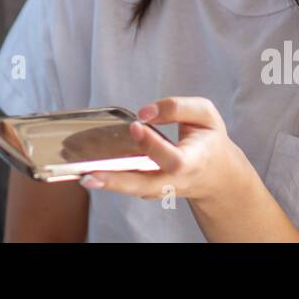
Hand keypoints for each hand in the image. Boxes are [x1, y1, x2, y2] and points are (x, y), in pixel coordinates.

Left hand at [78, 97, 252, 205]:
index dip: (153, 143)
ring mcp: (160, 189)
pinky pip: (127, 185)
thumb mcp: (205, 115)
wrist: (216, 175)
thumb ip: (178, 108)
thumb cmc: (208, 140)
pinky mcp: (148, 189)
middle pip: (145, 185)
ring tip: (82, 175)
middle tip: (91, 173)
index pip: (171, 157)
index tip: (136, 125)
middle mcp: (174, 181)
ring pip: (132, 190)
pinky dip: (108, 179)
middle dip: (118, 180)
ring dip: (107, 183)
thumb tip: (145, 112)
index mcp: (192, 161)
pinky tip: (85, 169)